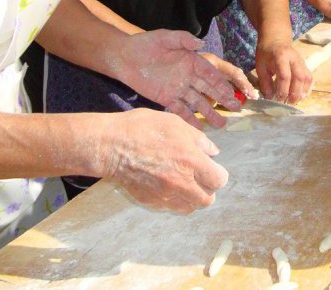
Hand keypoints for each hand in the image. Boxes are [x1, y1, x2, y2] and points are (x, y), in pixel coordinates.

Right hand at [99, 109, 228, 212]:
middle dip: (207, 189)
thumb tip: (214, 152)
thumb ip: (199, 140)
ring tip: (184, 183)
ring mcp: (164, 194)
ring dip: (192, 197)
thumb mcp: (176, 124)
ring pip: (189, 207)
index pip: (219, 180)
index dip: (218, 174)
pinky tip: (167, 185)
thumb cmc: (143, 128)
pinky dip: (174, 200)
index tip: (212, 168)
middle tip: (199, 177)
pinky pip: (170, 207)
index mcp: (190, 160)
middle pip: (207, 200)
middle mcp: (180, 182)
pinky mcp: (150, 201)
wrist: (112, 145)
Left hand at [119, 30, 246, 129]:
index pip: (210, 73)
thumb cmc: (145, 44)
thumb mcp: (165, 37)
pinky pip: (180, 110)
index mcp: (191, 61)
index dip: (221, 83)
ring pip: (198, 102)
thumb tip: (202, 43)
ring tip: (222, 124)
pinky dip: (189, 119)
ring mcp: (178, 88)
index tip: (232, 93)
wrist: (124, 57)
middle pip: (208, 89)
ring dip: (209, 112)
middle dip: (222, 99)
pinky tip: (199, 128)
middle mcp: (188, 76)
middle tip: (236, 108)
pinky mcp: (166, 98)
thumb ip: (183, 39)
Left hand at [254, 38, 312, 103]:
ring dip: (302, 92)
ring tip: (295, 101)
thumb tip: (270, 98)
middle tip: (288, 103)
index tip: (278, 99)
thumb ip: (265, 83)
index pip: (284, 76)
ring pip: (307, 78)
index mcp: (280, 57)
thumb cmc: (266, 53)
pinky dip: (307, 88)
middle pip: (299, 77)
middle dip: (294, 93)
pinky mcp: (305, 65)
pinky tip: (301, 95)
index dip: (282, 89)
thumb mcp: (260, 67)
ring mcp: (301, 61)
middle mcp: (294, 59)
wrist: (276, 39)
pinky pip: (309, 77)